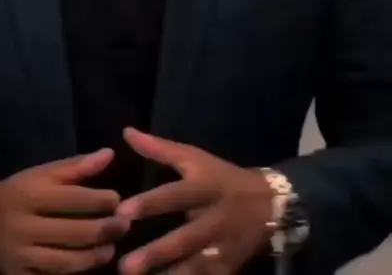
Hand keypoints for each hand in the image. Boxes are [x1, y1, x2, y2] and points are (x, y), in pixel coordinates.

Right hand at [0, 148, 130, 273]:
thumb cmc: (19, 191)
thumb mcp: (43, 173)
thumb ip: (76, 166)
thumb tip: (109, 154)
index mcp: (28, 196)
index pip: (70, 199)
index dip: (98, 200)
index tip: (118, 199)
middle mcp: (22, 227)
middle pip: (70, 233)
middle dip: (102, 230)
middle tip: (124, 225)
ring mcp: (19, 256)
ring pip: (63, 262)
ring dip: (92, 257)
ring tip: (111, 248)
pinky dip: (74, 273)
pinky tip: (90, 264)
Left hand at [116, 129, 273, 274]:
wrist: (269, 203)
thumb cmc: (221, 177)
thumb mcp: (195, 158)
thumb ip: (160, 149)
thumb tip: (127, 132)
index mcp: (206, 188)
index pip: (176, 195)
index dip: (151, 203)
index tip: (123, 211)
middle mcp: (216, 219)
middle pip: (186, 238)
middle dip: (156, 253)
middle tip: (124, 266)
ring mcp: (224, 247)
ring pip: (196, 267)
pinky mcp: (228, 268)